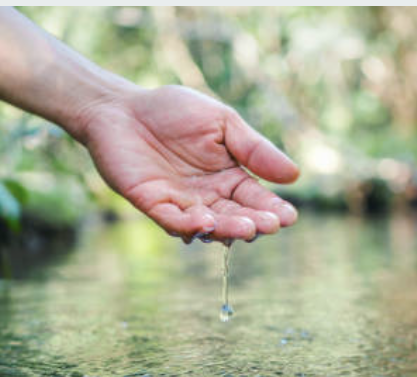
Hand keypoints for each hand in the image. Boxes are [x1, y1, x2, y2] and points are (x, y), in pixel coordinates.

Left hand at [77, 85, 298, 241]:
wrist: (122, 107)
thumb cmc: (173, 112)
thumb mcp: (223, 123)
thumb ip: (254, 149)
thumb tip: (294, 175)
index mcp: (230, 178)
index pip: (256, 199)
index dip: (273, 209)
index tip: (289, 217)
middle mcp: (209, 197)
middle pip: (236, 217)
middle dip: (254, 223)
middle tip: (270, 225)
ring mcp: (182, 204)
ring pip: (209, 224)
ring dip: (228, 229)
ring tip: (247, 228)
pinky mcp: (153, 205)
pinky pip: (173, 221)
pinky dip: (189, 226)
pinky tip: (206, 223)